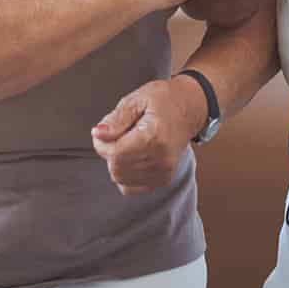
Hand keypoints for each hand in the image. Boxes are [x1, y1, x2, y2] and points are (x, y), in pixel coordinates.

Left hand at [90, 77, 204, 194]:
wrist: (190, 108)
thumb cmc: (164, 100)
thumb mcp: (137, 99)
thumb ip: (116, 119)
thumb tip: (97, 134)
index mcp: (154, 136)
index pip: (115, 153)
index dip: (101, 143)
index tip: (103, 132)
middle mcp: (161, 158)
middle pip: (116, 168)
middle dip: (109, 152)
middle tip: (116, 134)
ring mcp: (164, 171)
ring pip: (121, 179)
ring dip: (117, 163)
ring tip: (127, 144)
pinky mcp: (164, 178)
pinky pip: (131, 188)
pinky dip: (125, 175)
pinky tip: (132, 158)